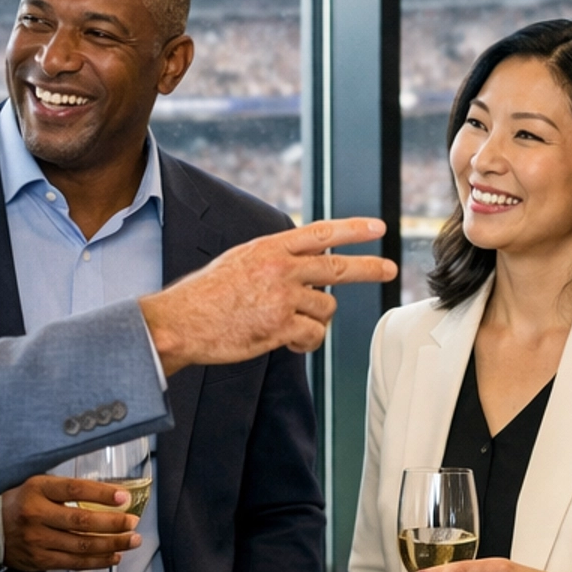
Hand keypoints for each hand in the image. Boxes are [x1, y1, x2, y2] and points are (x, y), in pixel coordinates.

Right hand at [1, 476, 139, 571]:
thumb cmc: (18, 503)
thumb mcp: (37, 486)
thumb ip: (66, 490)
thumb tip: (109, 493)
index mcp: (36, 490)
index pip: (74, 489)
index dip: (102, 493)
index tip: (124, 496)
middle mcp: (36, 515)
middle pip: (82, 520)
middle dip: (113, 523)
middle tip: (133, 523)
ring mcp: (37, 540)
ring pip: (81, 545)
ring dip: (112, 544)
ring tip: (132, 541)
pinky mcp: (39, 560)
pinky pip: (74, 563)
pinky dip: (97, 561)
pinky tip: (114, 556)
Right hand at [140, 218, 395, 374]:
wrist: (181, 322)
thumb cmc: (204, 296)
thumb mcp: (239, 261)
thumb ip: (273, 259)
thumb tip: (304, 264)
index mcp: (269, 248)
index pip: (321, 233)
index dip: (353, 230)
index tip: (377, 228)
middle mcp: (280, 268)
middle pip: (337, 269)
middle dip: (369, 269)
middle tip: (389, 269)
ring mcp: (281, 297)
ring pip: (324, 310)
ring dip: (314, 322)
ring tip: (288, 326)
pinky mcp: (279, 326)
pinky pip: (312, 336)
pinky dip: (304, 343)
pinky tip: (286, 343)